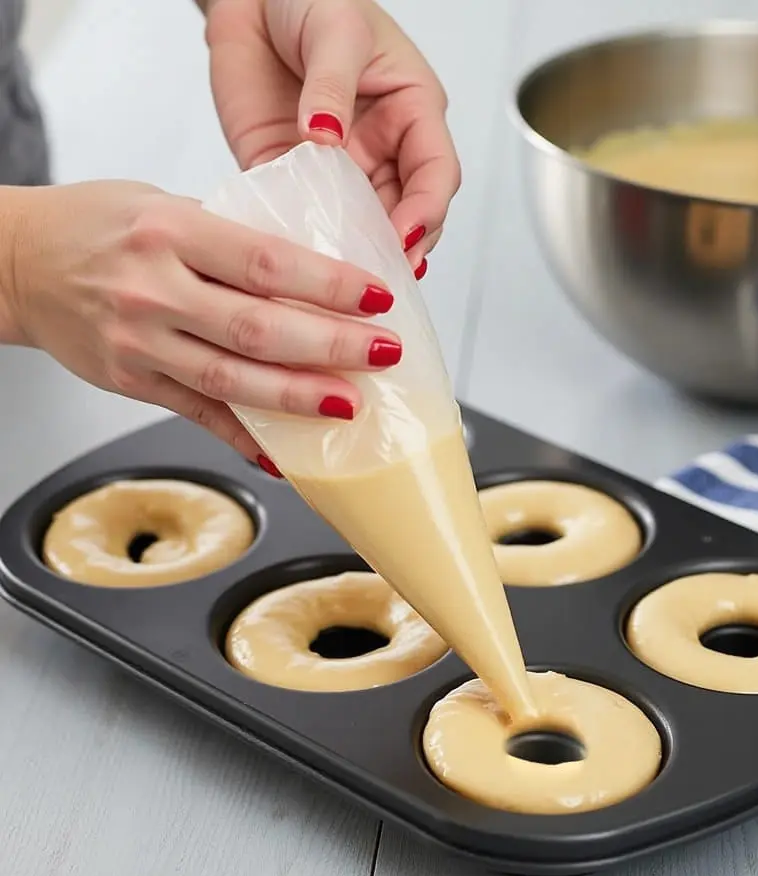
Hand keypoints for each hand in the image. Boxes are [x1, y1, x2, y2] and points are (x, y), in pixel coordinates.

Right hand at [2, 181, 404, 463]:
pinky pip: (202, 415)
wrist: (14, 262)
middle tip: (383, 353)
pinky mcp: (134, 383)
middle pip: (259, 328)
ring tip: (350, 404)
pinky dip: (247, 436)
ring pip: (233, 381)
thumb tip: (315, 273)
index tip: (377, 297)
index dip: (329, 285)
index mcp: (170, 231)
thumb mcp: (163, 204)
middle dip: (332, 346)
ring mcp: (141, 343)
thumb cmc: (95, 224)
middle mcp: (154, 289)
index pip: (267, 262)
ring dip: (299, 398)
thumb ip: (233, 238)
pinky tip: (287, 452)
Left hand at [204, 0, 460, 274]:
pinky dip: (311, 245)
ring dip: (360, 256)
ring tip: (349, 281)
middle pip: (409, 215)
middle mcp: (384, 150)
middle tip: (382, 276)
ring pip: (365, 229)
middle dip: (401, 248)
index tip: (405, 235)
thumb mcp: (335, 30)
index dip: (427, 209)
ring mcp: (343, 172)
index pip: (436, 173)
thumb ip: (332, 87)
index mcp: (413, 113)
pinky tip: (307, 262)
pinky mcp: (298, 181)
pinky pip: (311, 221)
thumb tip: (326, 137)